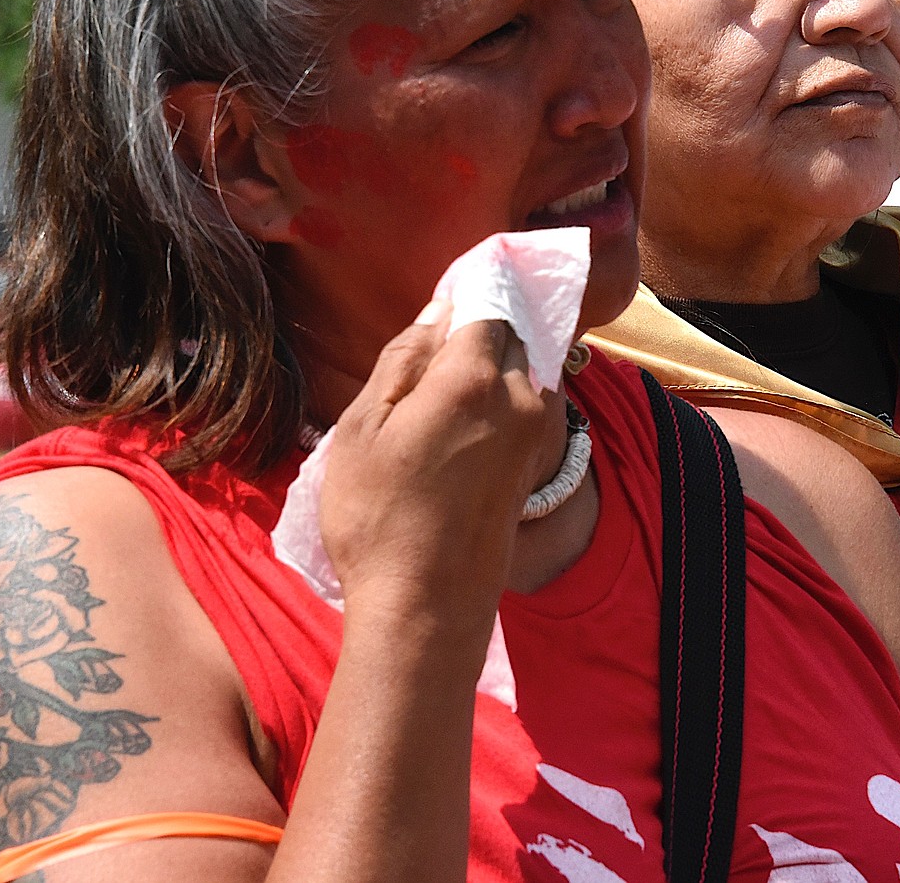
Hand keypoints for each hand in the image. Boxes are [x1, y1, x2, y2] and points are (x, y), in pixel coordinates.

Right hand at [320, 305, 551, 646]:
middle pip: (509, 330)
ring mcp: (536, 430)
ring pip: (523, 364)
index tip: (440, 297)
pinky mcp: (537, 460)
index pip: (485, 302)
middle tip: (431, 346)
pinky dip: (503, 390)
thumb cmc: (377, 517)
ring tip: (441, 385)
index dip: (463, 293)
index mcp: (472, 378)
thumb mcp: (362, 429)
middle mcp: (519, 395)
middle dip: (479, 323)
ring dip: (493, 359)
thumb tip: (436, 314)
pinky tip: (463, 416)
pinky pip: (528, 398)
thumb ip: (401, 361)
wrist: (425, 606)